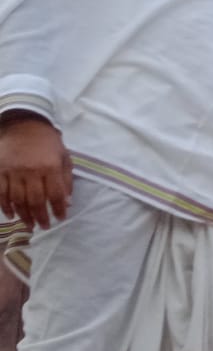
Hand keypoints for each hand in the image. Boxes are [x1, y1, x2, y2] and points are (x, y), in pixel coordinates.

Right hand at [0, 114, 71, 228]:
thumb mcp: (64, 157)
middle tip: (45, 227)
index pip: (56, 194)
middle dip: (41, 217)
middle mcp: (31, 171)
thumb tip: (67, 202)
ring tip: (30, 225)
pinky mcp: (0, 171)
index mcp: (50, 167)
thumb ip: (66, 179)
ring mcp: (13, 171)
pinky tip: (12, 215)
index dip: (59, 209)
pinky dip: (5, 206)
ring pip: (18, 200)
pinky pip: (1, 193)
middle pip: (36, 200)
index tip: (61, 218)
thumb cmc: (48, 142)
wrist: (23, 124)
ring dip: (24, 215)